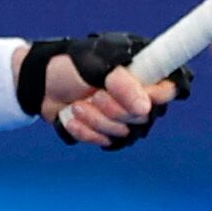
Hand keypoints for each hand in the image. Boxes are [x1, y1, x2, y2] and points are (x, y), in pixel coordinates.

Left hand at [22, 34, 188, 148]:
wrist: (40, 84)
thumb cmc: (70, 66)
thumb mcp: (95, 66)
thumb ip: (122, 84)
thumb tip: (145, 109)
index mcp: (144, 69)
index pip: (171, 88)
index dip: (156, 97)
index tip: (138, 97)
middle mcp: (139, 93)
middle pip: (145, 117)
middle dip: (114, 110)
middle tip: (93, 95)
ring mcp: (124, 115)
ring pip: (126, 134)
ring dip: (96, 121)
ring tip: (77, 105)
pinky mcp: (108, 131)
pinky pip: (108, 143)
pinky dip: (86, 132)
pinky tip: (72, 118)